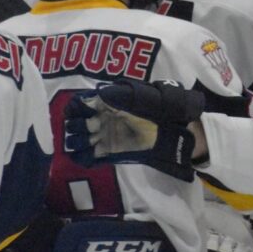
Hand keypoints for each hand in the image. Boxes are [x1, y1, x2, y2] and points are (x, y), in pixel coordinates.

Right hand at [63, 79, 204, 181]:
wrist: (176, 131)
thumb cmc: (163, 110)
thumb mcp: (146, 97)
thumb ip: (124, 95)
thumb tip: (101, 93)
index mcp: (108, 102)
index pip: (81, 102)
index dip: (75, 107)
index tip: (78, 111)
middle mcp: (102, 118)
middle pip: (77, 121)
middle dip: (76, 125)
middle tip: (89, 128)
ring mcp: (105, 135)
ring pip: (79, 139)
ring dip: (77, 141)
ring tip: (87, 142)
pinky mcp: (110, 152)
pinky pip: (89, 156)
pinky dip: (83, 157)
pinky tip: (85, 156)